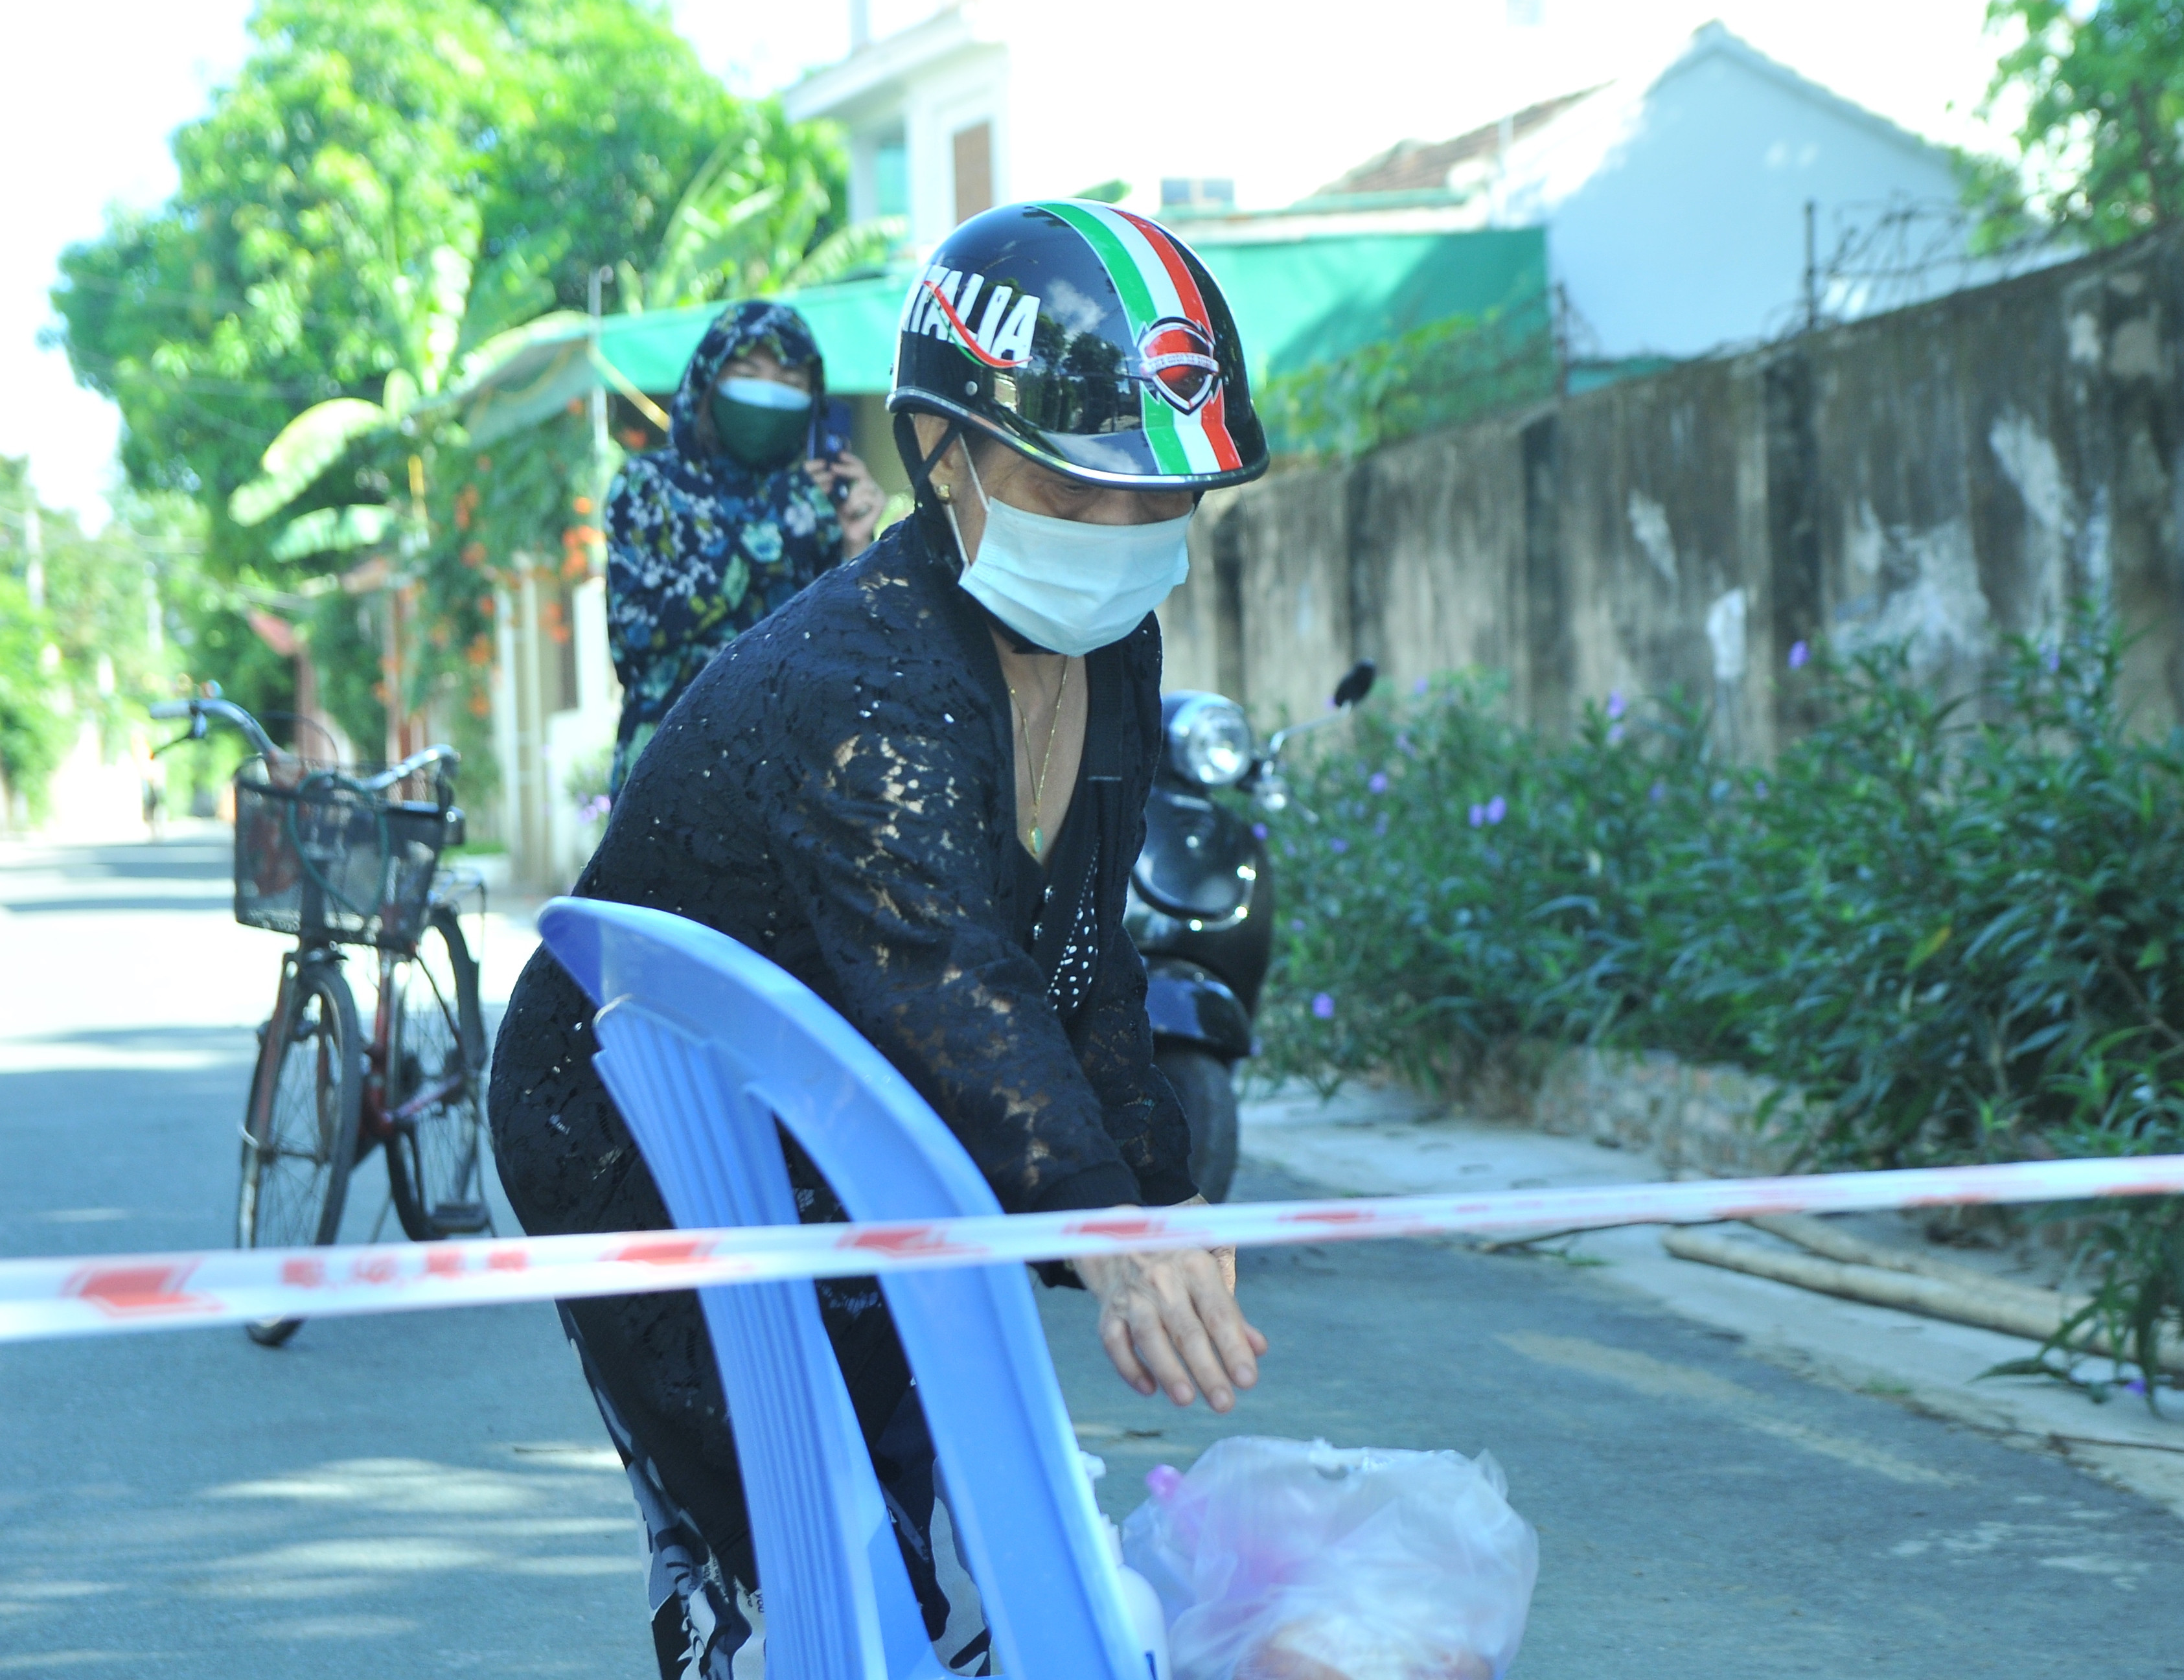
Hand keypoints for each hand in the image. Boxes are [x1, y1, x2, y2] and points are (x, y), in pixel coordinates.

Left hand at [807, 450, 884, 551]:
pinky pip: (868, 496)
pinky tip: (850, 511)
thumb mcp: (835, 496)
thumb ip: (834, 482)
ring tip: (845, 507)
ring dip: (851, 495)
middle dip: (846, 469)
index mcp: (861, 482)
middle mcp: (871, 485)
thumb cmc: (841, 515)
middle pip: (862, 470)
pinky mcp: (881, 503)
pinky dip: (856, 503)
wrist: (849, 534)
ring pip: (864, 484)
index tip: (838, 454)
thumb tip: (828, 465)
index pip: (858, 465)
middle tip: (833, 469)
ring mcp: (878, 493)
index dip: (850, 458)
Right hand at [1073, 1198, 1267, 1412]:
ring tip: (1187, 1400)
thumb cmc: (1178, 1267)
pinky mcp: (1109, 1311)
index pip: (1218, 1312)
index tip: (1248, 1380)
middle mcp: (1163, 1278)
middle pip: (1186, 1329)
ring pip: (1149, 1336)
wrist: (1122, 1239)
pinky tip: (1149, 1390)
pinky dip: (1129, 1367)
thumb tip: (1259, 1349)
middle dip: (1206, 1369)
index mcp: (1196, 1266)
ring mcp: (1132, 1295)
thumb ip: (1231, 1313)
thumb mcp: (1208, 1276)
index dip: (1233, 1347)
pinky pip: (1115, 1342)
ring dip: (1168, 1370)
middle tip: (1224, 1404)